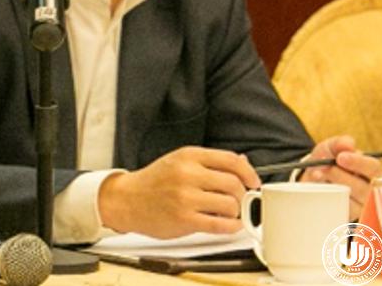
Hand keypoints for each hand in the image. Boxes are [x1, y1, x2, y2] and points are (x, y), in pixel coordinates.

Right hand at [98, 146, 260, 238]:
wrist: (127, 199)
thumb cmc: (156, 181)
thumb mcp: (181, 161)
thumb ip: (210, 162)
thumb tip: (243, 163)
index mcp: (190, 156)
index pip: (230, 160)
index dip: (248, 172)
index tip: (254, 182)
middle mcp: (188, 174)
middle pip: (233, 183)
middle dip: (243, 194)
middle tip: (242, 200)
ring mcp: (185, 197)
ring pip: (229, 204)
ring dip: (237, 211)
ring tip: (231, 213)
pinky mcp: (183, 220)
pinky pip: (218, 224)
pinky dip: (231, 226)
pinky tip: (230, 225)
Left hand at [298, 135, 381, 220]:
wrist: (312, 177)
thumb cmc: (328, 160)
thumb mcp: (332, 147)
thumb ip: (340, 143)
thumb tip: (349, 144)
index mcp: (371, 171)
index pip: (374, 169)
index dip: (358, 163)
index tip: (340, 157)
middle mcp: (370, 190)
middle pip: (363, 188)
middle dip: (340, 175)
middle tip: (324, 166)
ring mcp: (359, 206)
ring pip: (350, 200)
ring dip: (331, 186)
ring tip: (316, 175)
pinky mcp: (347, 216)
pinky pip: (338, 210)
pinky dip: (326, 198)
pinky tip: (318, 188)